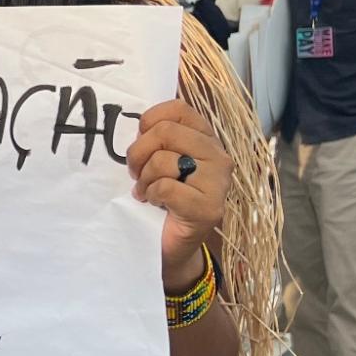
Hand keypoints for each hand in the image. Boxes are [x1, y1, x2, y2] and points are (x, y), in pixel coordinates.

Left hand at [126, 100, 229, 289]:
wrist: (171, 245)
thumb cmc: (162, 199)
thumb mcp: (158, 160)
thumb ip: (156, 138)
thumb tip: (137, 122)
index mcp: (206, 138)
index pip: (177, 109)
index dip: (149, 122)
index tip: (142, 143)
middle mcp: (219, 156)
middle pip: (165, 132)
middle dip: (138, 153)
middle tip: (136, 173)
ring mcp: (218, 182)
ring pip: (164, 160)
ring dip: (144, 179)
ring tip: (147, 191)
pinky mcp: (209, 208)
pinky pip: (165, 187)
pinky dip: (151, 195)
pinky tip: (155, 204)